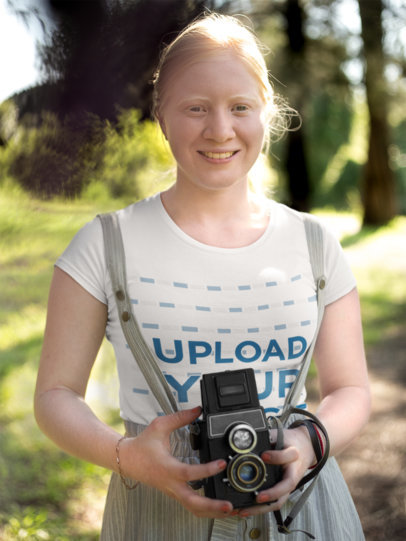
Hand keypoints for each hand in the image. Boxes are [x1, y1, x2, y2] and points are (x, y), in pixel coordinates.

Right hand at [118, 406, 233, 517]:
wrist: (128, 460)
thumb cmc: (142, 444)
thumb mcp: (160, 426)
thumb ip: (180, 418)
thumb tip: (198, 410)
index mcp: (167, 468)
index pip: (189, 473)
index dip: (207, 470)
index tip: (221, 464)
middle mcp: (171, 484)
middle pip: (193, 503)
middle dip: (212, 506)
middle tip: (229, 505)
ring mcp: (173, 491)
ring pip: (193, 509)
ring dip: (212, 511)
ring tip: (230, 510)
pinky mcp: (175, 494)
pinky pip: (191, 506)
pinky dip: (206, 509)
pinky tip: (219, 507)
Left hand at [237, 426, 315, 517]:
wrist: (305, 448)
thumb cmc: (291, 442)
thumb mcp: (281, 435)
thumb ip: (268, 437)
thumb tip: (249, 440)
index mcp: (294, 455)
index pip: (287, 456)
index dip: (275, 456)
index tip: (263, 455)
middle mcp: (292, 473)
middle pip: (284, 489)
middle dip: (270, 495)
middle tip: (256, 498)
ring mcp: (288, 485)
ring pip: (278, 501)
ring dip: (261, 508)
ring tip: (244, 510)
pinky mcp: (283, 491)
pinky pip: (273, 502)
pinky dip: (260, 509)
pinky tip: (247, 510)